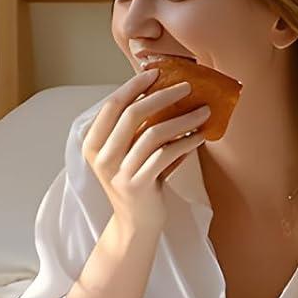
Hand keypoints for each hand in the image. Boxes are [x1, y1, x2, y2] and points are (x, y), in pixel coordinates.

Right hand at [81, 68, 210, 237]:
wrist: (136, 224)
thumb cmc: (137, 182)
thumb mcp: (129, 153)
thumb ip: (138, 128)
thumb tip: (167, 91)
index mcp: (93, 143)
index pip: (112, 105)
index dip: (134, 86)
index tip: (157, 73)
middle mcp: (102, 156)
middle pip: (132, 114)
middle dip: (162, 96)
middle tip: (187, 87)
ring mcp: (118, 172)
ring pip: (153, 133)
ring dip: (182, 118)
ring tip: (204, 111)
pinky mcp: (137, 185)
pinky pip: (166, 154)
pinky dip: (186, 141)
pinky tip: (200, 136)